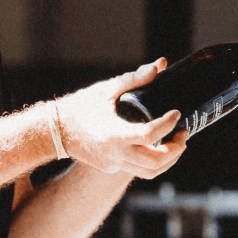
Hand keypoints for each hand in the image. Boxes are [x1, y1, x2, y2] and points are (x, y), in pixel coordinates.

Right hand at [53, 59, 186, 177]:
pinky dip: (154, 161)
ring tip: (177, 143)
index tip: (176, 113)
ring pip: (150, 172)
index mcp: (113, 134)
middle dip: (176, 149)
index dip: (168, 125)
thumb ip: (135, 78)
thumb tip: (160, 65)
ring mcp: (112, 165)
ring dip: (169, 160)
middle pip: (155, 162)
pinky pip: (138, 170)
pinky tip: (158, 145)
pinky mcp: (110, 169)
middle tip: (183, 133)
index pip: (150, 135)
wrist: (54, 131)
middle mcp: (114, 154)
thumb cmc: (79, 106)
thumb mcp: (106, 89)